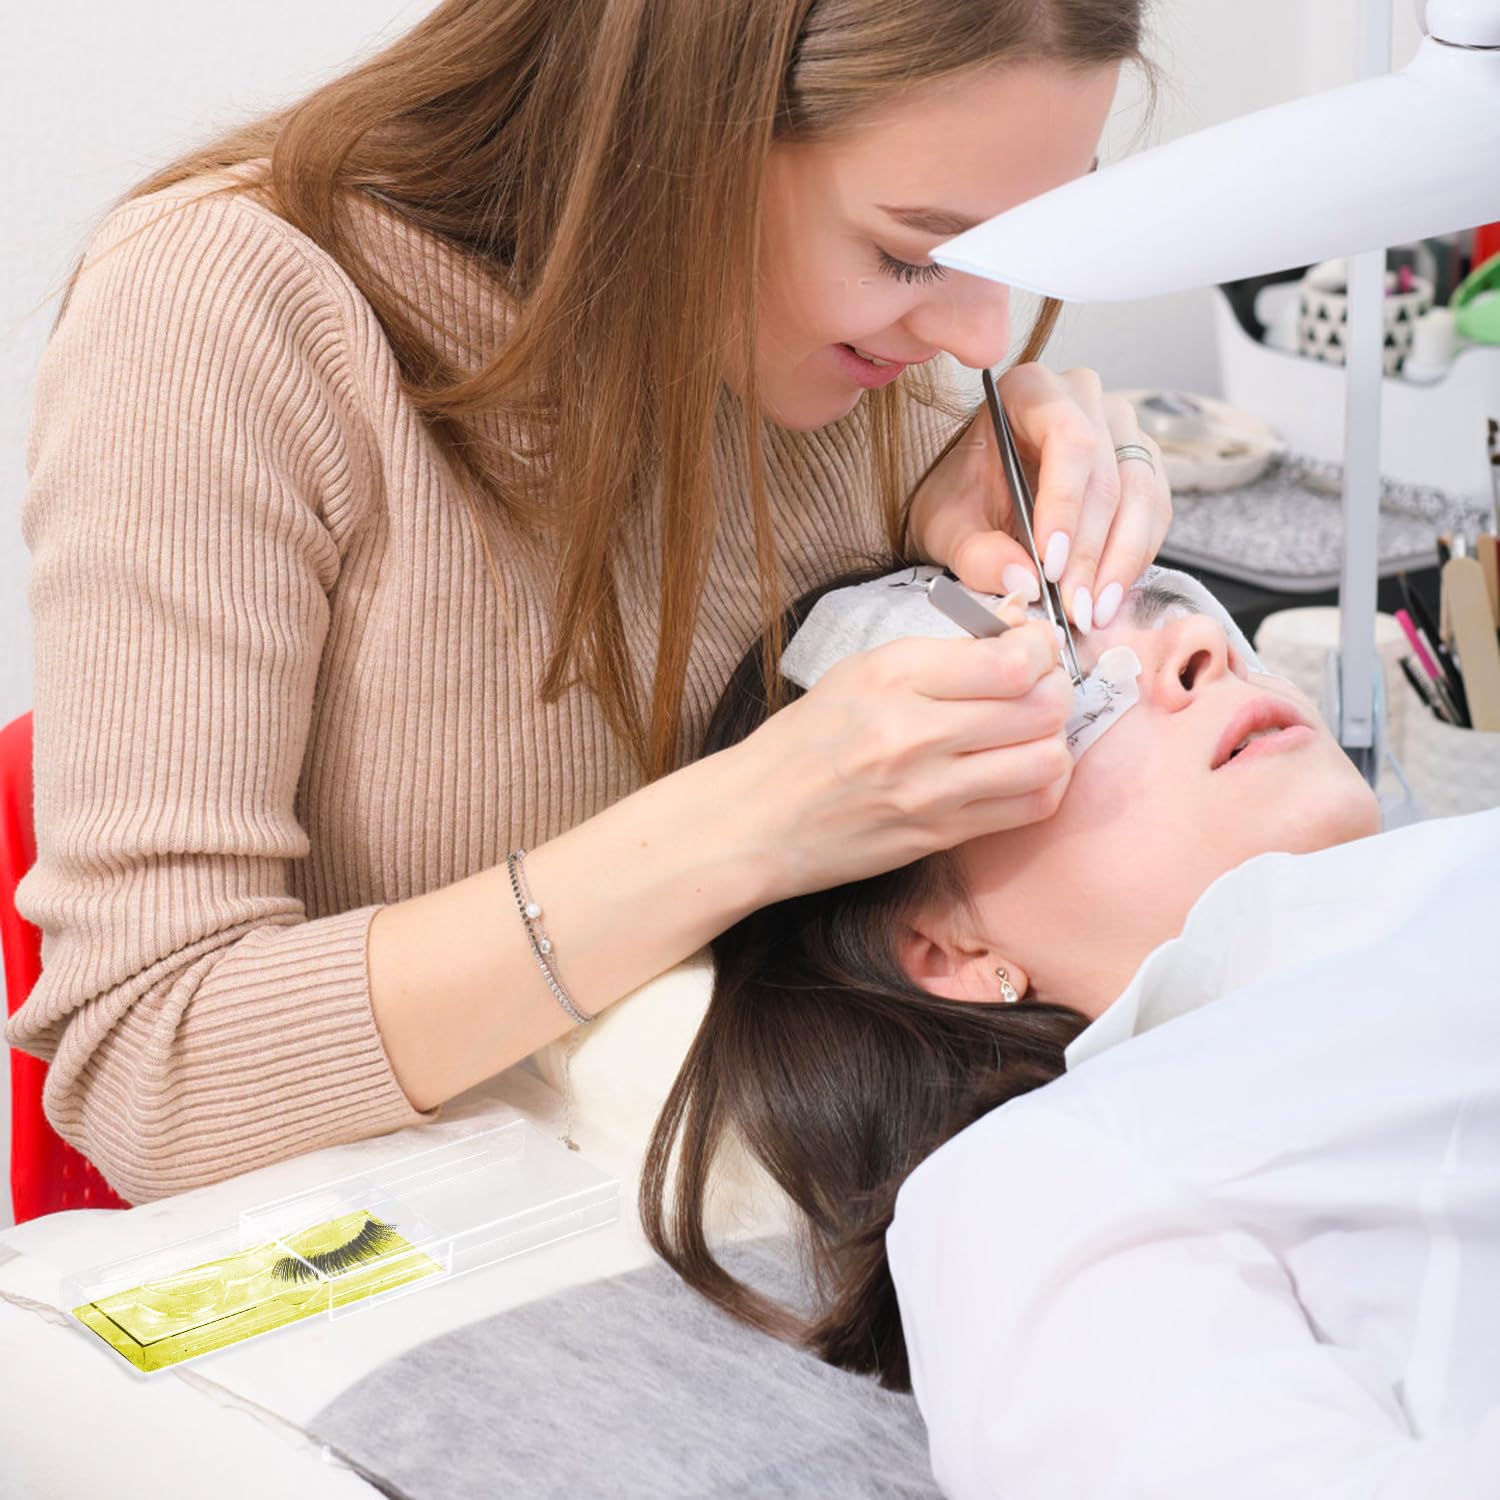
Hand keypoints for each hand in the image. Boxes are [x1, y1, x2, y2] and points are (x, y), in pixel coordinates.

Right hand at [732, 614, 1073, 899]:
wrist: (756, 820)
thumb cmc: (806, 741)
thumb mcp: (861, 672)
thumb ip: (944, 651)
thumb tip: (1017, 621)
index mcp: (893, 675)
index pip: (1011, 658)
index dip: (1041, 648)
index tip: (1034, 647)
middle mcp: (914, 731)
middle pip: (1040, 705)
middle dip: (1057, 689)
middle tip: (1042, 687)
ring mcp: (930, 790)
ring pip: (1045, 759)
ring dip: (1053, 740)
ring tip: (1033, 732)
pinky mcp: (938, 836)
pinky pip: (1027, 809)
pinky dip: (1042, 784)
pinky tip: (1022, 771)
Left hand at [904, 365, 1171, 634]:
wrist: (977, 497)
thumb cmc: (961, 498)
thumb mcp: (947, 528)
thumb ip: (976, 553)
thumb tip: (1021, 579)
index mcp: (1030, 390)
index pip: (1069, 439)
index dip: (1066, 505)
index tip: (1052, 564)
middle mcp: (1084, 398)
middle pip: (1108, 474)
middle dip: (1092, 550)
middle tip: (1074, 605)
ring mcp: (1121, 429)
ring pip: (1142, 495)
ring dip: (1120, 561)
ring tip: (1092, 611)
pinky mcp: (1142, 464)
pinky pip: (1155, 512)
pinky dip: (1134, 558)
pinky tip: (1107, 593)